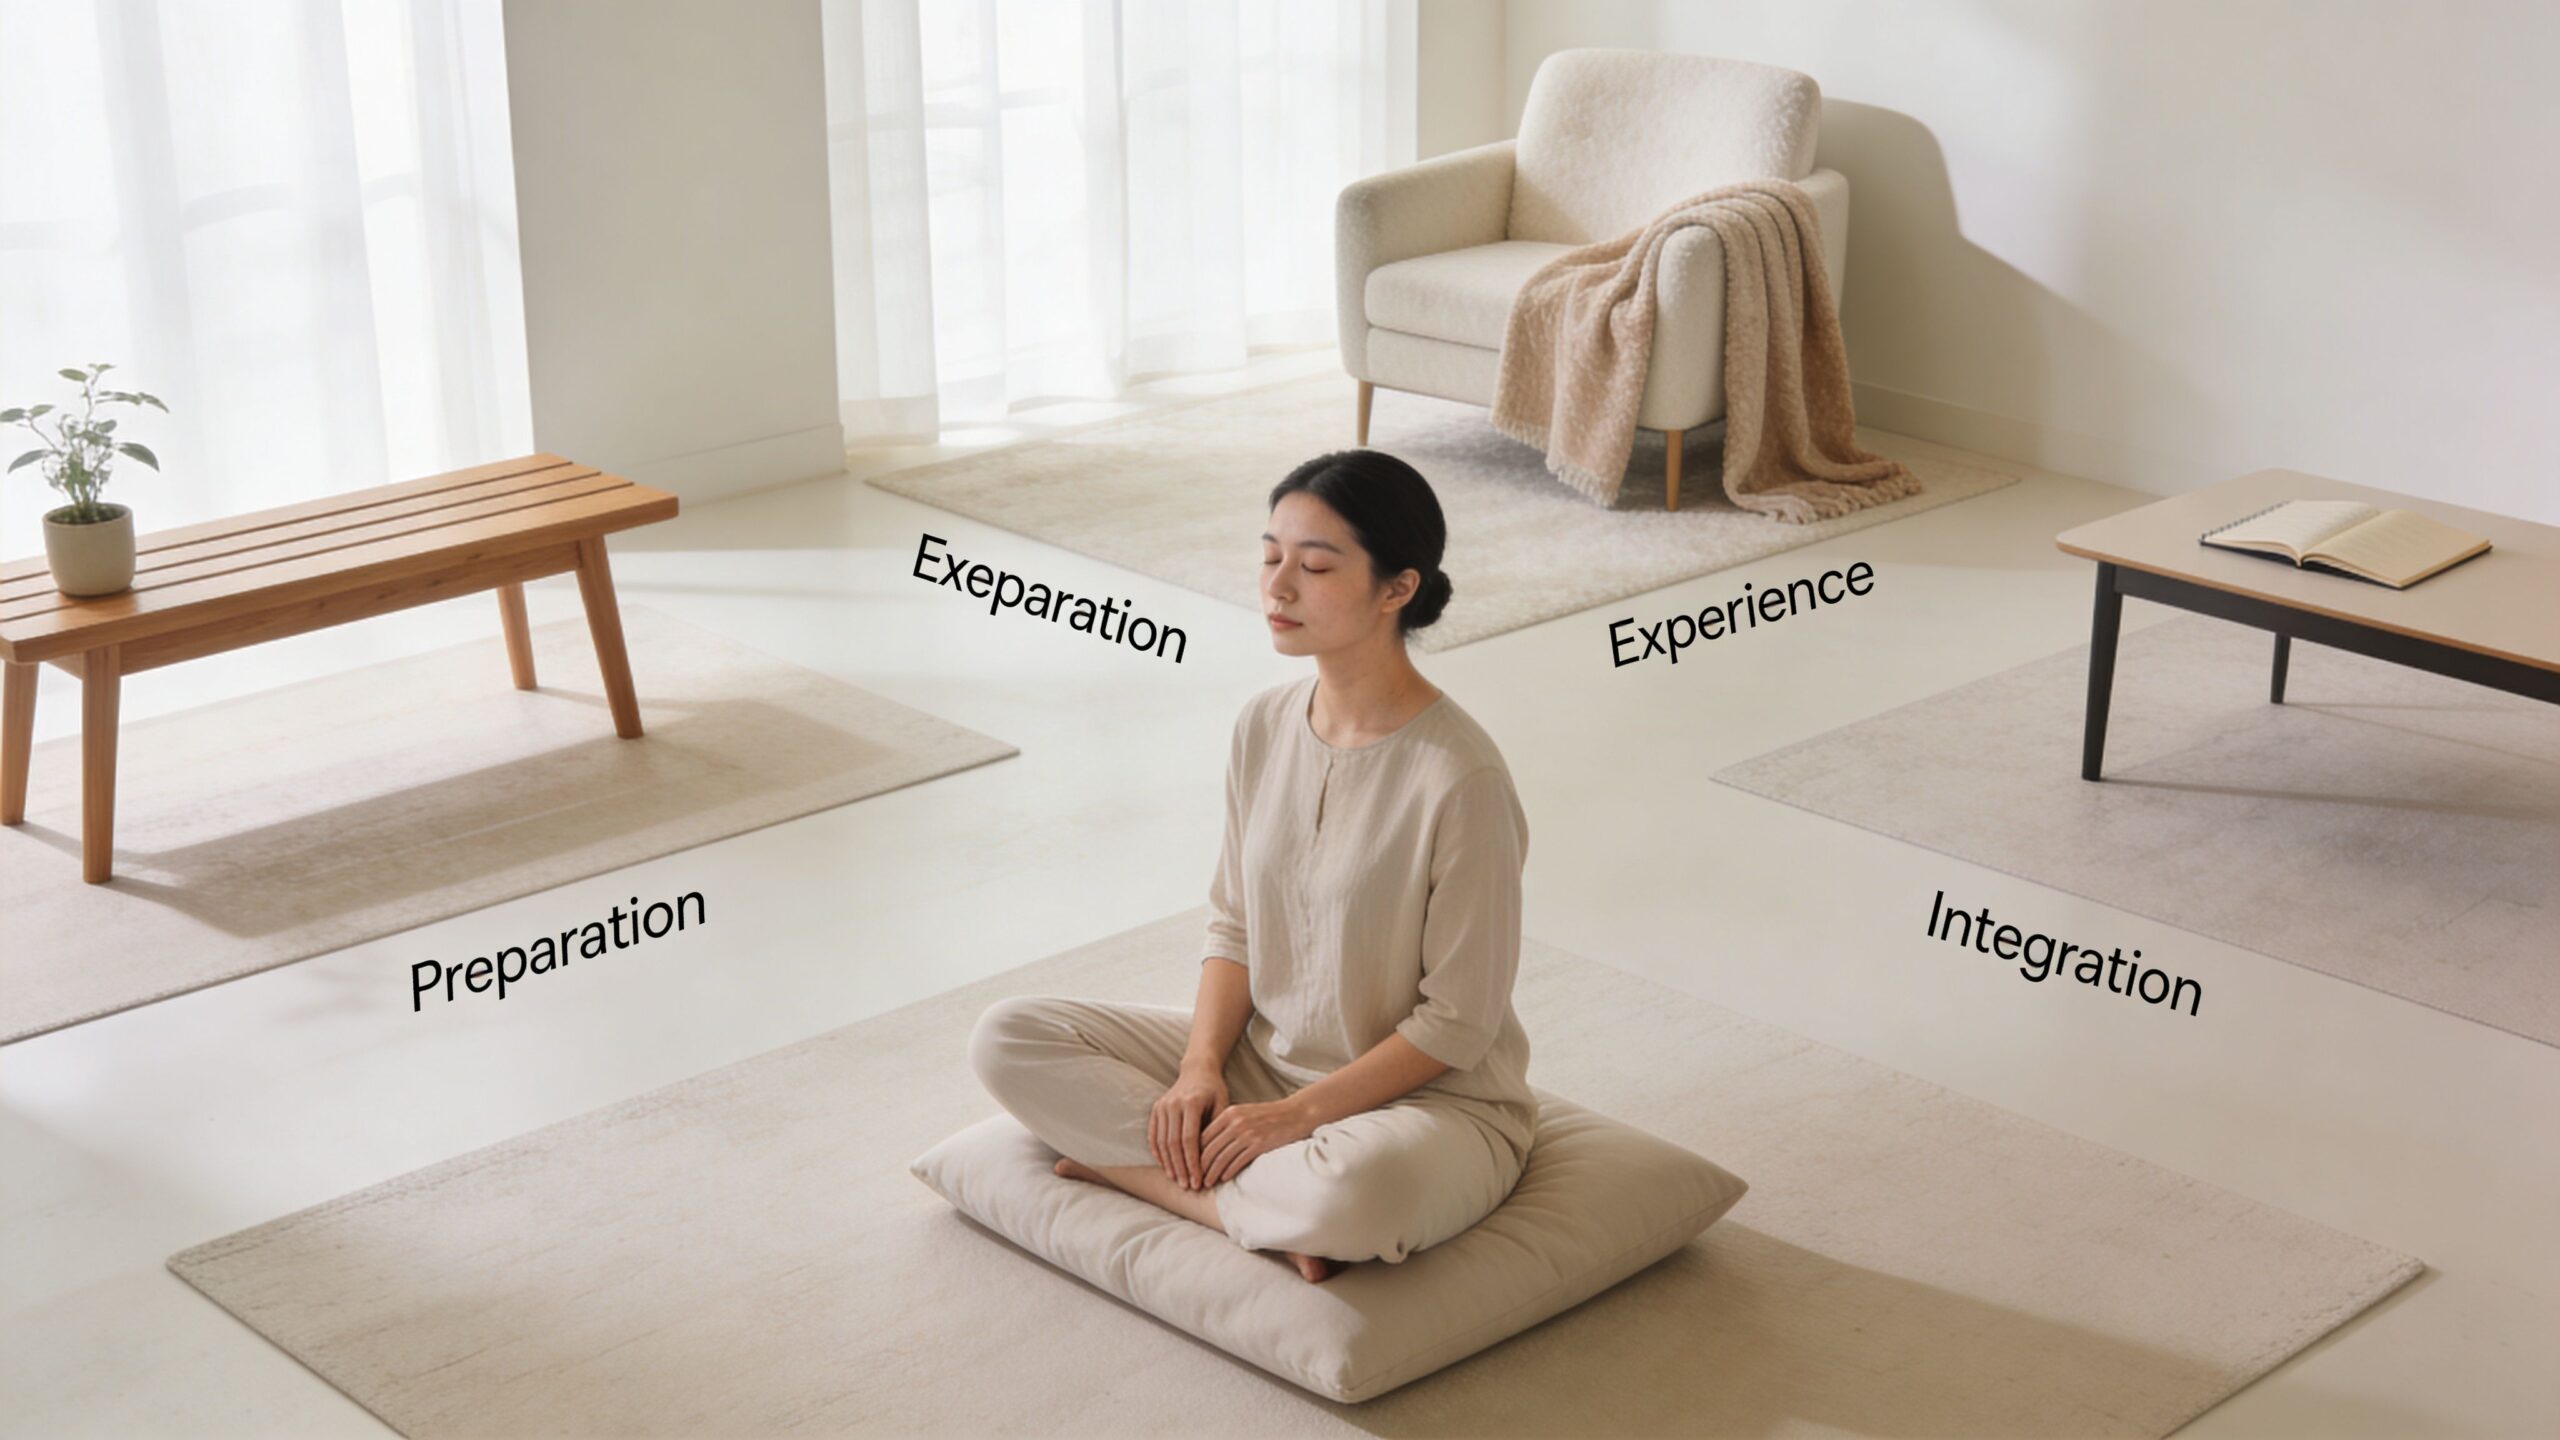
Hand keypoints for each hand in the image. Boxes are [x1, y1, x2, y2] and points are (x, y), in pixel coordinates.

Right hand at [1151, 1064, 1228, 1189]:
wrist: (1198, 1070)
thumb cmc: (1214, 1090)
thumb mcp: (1223, 1104)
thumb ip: (1217, 1129)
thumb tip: (1217, 1159)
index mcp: (1191, 1103)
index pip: (1189, 1140)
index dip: (1193, 1163)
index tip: (1199, 1180)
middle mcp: (1173, 1104)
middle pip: (1174, 1144)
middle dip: (1181, 1168)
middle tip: (1187, 1186)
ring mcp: (1161, 1106)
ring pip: (1162, 1142)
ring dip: (1169, 1164)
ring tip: (1177, 1180)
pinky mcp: (1156, 1110)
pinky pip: (1154, 1135)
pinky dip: (1158, 1153)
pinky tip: (1166, 1166)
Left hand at [1197, 1096, 1317, 1188]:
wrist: (1297, 1113)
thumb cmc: (1269, 1116)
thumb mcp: (1244, 1114)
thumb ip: (1227, 1126)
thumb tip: (1207, 1146)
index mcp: (1229, 1113)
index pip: (1203, 1136)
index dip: (1193, 1153)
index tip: (1188, 1166)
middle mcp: (1235, 1122)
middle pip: (1208, 1148)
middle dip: (1198, 1167)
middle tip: (1193, 1179)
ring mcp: (1247, 1133)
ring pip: (1220, 1158)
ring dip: (1211, 1174)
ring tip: (1205, 1184)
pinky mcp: (1259, 1144)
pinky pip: (1237, 1162)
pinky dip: (1227, 1172)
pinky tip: (1223, 1180)